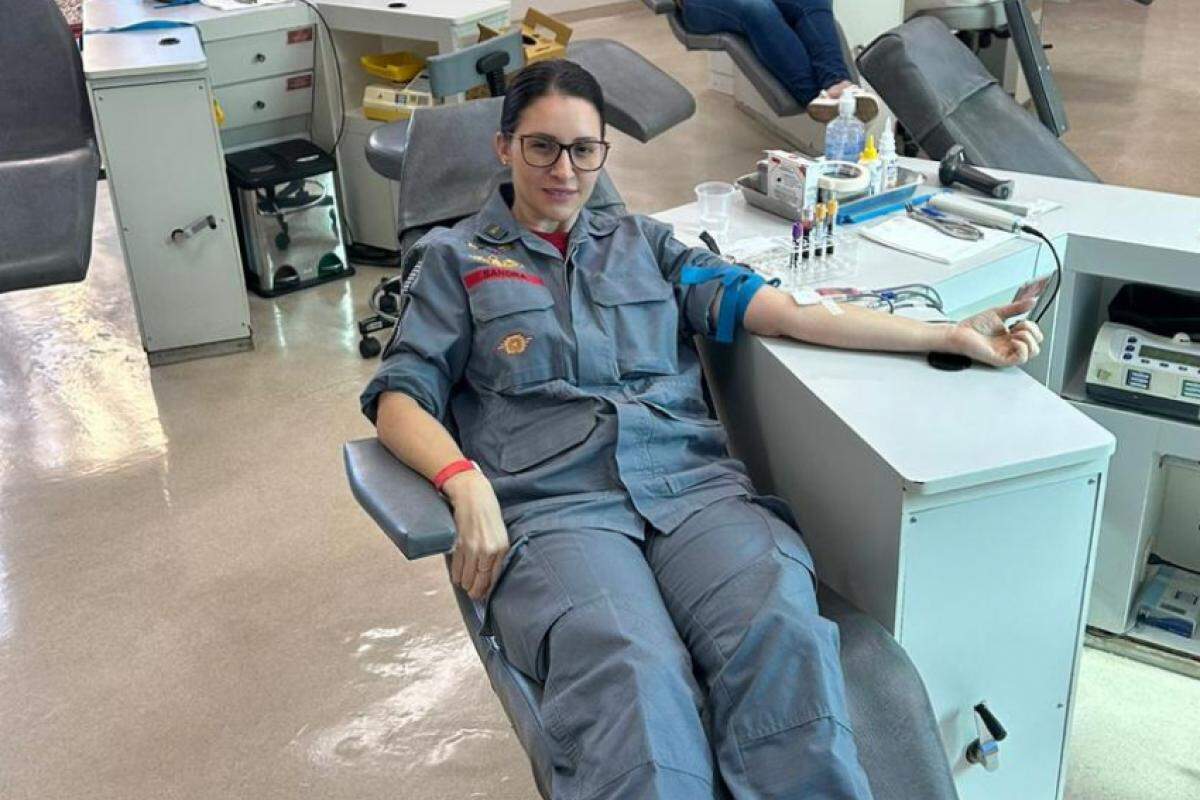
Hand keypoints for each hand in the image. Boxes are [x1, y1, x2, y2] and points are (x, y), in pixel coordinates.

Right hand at [444, 470, 509, 600]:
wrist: (473, 494)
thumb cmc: (488, 511)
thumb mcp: (499, 532)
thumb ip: (496, 551)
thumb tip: (488, 570)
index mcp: (502, 548)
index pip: (494, 577)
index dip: (487, 588)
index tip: (483, 594)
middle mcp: (489, 550)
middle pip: (481, 579)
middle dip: (475, 590)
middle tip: (473, 594)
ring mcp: (474, 548)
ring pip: (467, 576)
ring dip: (465, 584)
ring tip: (464, 586)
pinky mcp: (460, 543)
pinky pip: (457, 566)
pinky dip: (456, 574)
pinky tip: (457, 578)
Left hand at [945, 299, 1043, 366]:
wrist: (958, 333)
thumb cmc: (973, 326)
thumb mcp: (999, 313)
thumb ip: (1016, 308)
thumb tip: (1032, 301)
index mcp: (1011, 338)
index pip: (1035, 337)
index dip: (1033, 327)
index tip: (1018, 320)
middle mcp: (1010, 347)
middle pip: (1036, 346)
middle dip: (1033, 332)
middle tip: (1017, 326)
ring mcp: (1006, 354)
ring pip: (1032, 353)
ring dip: (1029, 339)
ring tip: (1015, 332)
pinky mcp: (1000, 359)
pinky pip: (1020, 359)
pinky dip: (1022, 347)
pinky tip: (1012, 339)